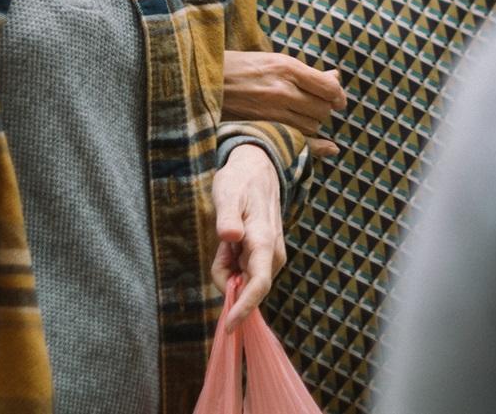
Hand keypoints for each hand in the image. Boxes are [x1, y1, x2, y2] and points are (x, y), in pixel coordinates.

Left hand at [210, 145, 285, 325]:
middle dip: (226, 274)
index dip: (244, 308)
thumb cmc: (240, 182)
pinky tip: (232, 242)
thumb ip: (227, 217)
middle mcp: (273, 255)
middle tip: (222, 245)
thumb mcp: (227, 193)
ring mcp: (271, 258)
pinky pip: (242, 272)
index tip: (228, 325)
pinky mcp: (265, 259)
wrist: (257, 170)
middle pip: (244, 286)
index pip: (259, 285)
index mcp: (265, 242)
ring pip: (241, 280)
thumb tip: (230, 236)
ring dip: (227, 267)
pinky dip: (231, 263)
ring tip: (228, 238)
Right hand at [224, 50, 346, 158]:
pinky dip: (317, 146)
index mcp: (286, 68)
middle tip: (314, 105)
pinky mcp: (262, 128)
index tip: (337, 98)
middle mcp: (282, 91)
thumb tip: (335, 78)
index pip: (328, 88)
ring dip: (313, 123)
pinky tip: (329, 147)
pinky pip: (298, 142)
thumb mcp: (274, 60)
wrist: (206, 81)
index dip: (337, 95)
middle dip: (324, 108)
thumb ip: (306, 73)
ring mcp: (272, 112)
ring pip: (311, 126)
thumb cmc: (241, 67)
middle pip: (322, 109)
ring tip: (300, 116)